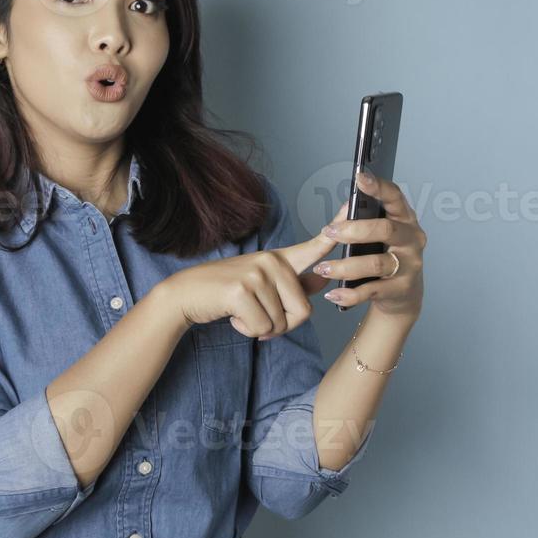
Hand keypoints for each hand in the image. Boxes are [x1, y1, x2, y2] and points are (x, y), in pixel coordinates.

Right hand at [161, 214, 340, 340]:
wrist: (185, 295)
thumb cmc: (225, 293)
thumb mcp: (261, 285)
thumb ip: (294, 284)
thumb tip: (323, 281)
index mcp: (278, 259)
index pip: (314, 245)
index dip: (336, 231)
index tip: (352, 206)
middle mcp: (271, 261)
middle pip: (304, 310)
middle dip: (283, 326)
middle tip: (260, 319)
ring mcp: (256, 273)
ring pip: (282, 323)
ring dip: (263, 329)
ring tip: (242, 313)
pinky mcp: (242, 290)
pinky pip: (263, 328)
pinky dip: (248, 330)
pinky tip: (233, 316)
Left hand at [315, 169, 424, 323]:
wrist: (403, 296)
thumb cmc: (386, 256)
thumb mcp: (380, 237)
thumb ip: (366, 221)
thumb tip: (345, 207)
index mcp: (405, 219)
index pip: (395, 197)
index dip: (378, 186)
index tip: (359, 178)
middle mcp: (412, 239)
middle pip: (384, 230)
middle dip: (353, 230)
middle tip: (329, 232)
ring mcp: (409, 265)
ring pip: (375, 263)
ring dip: (345, 266)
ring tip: (322, 269)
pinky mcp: (402, 289)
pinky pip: (372, 290)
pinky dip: (350, 294)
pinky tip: (334, 293)